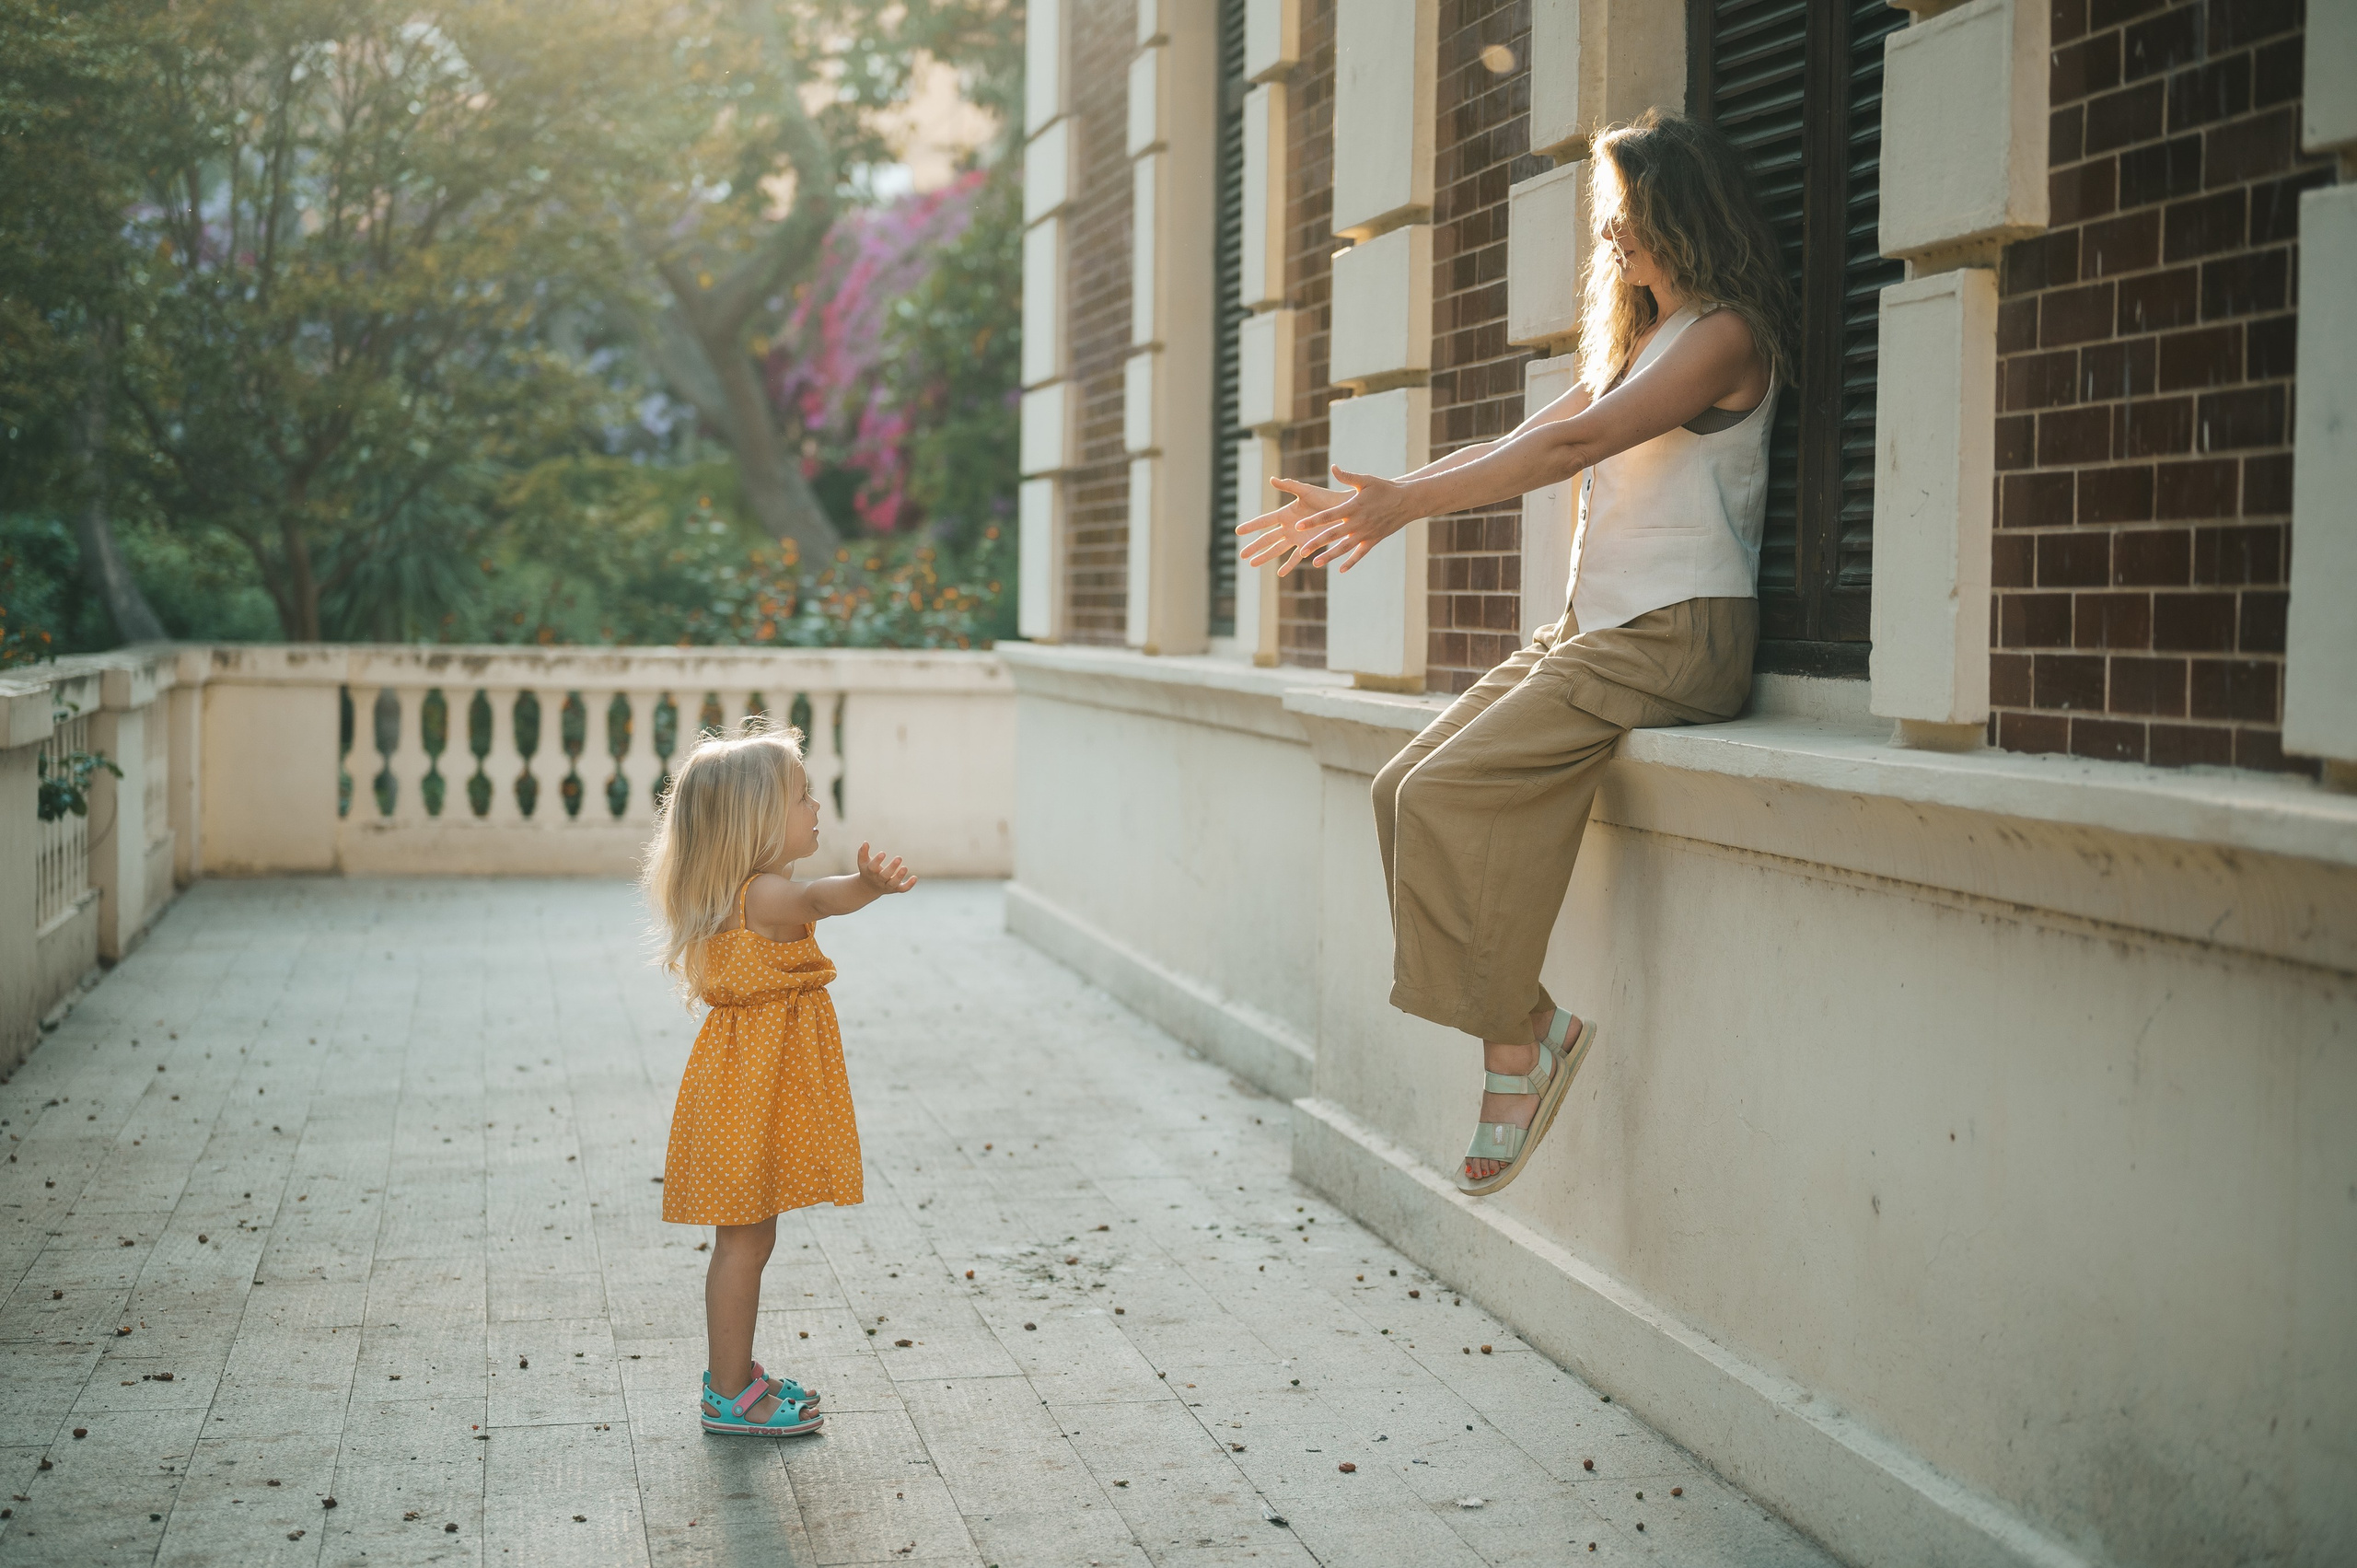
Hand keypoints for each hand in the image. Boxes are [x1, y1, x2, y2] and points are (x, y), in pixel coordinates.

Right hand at [855, 843, 916, 895]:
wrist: (869, 888)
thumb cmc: (867, 870)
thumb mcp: (863, 862)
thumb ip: (863, 852)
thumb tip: (865, 842)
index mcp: (870, 872)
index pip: (872, 868)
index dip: (877, 861)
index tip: (883, 853)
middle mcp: (878, 880)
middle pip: (884, 876)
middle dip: (892, 868)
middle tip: (899, 858)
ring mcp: (887, 885)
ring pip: (893, 883)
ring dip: (899, 876)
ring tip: (905, 868)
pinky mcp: (895, 889)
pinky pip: (902, 889)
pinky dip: (909, 885)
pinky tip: (915, 878)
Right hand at [1235, 478, 1347, 576]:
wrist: (1343, 510)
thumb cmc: (1326, 498)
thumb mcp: (1306, 491)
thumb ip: (1289, 486)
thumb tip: (1272, 479)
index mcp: (1286, 514)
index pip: (1264, 521)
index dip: (1251, 526)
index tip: (1237, 531)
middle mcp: (1289, 527)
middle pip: (1267, 539)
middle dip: (1254, 547)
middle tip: (1241, 554)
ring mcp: (1298, 538)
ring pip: (1277, 550)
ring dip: (1265, 557)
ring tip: (1252, 565)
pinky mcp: (1308, 546)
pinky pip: (1295, 558)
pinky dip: (1288, 565)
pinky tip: (1280, 573)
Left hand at [1292, 466, 1419, 572]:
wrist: (1407, 501)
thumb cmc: (1385, 488)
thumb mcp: (1366, 480)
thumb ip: (1347, 477)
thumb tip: (1333, 467)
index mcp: (1352, 507)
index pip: (1328, 515)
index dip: (1313, 521)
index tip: (1298, 525)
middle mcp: (1357, 522)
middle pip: (1332, 534)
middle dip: (1316, 543)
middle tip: (1301, 551)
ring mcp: (1366, 533)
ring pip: (1344, 547)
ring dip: (1329, 556)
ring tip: (1315, 563)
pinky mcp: (1373, 540)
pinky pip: (1360, 553)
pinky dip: (1351, 562)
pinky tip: (1341, 569)